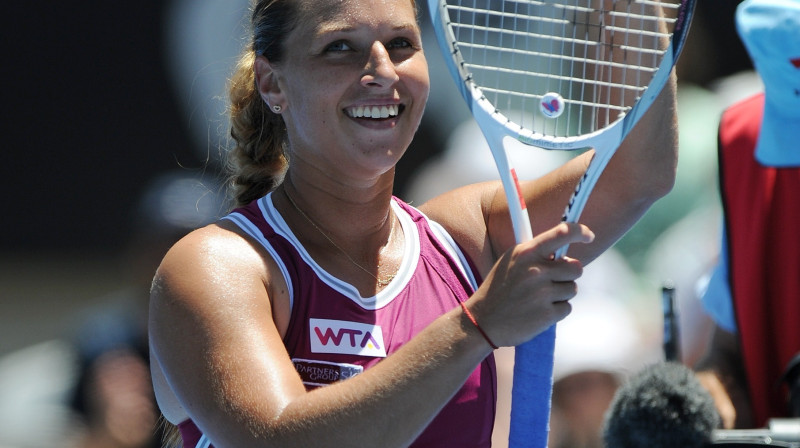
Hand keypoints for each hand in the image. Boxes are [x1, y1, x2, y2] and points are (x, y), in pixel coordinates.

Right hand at [467, 222, 594, 346]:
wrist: (482, 321)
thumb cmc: (499, 288)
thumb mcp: (511, 262)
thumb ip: (536, 253)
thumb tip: (564, 249)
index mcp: (526, 253)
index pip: (561, 234)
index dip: (580, 232)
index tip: (588, 236)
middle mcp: (536, 270)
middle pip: (576, 268)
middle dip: (569, 274)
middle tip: (554, 280)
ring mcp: (542, 293)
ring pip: (572, 288)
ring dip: (561, 294)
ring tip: (539, 298)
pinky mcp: (547, 314)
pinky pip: (567, 307)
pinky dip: (557, 311)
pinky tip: (538, 312)